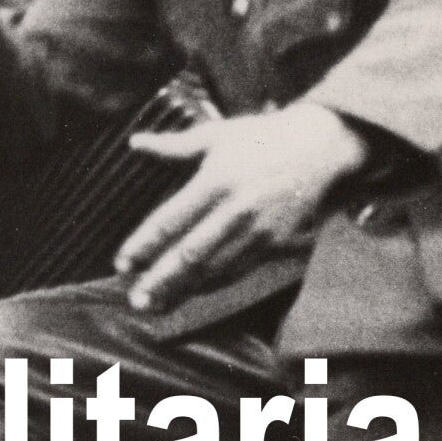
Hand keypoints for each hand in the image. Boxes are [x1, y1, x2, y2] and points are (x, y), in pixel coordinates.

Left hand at [114, 103, 367, 313]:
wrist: (319, 147)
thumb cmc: (262, 138)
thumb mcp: (217, 135)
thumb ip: (174, 146)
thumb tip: (135, 144)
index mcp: (217, 180)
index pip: (171, 220)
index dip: (144, 245)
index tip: (122, 263)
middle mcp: (236, 209)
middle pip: (191, 254)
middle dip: (160, 280)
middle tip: (135, 300)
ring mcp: (258, 230)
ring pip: (214, 269)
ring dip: (184, 291)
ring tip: (156, 305)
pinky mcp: (274, 243)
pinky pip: (238, 270)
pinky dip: (212, 285)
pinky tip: (191, 294)